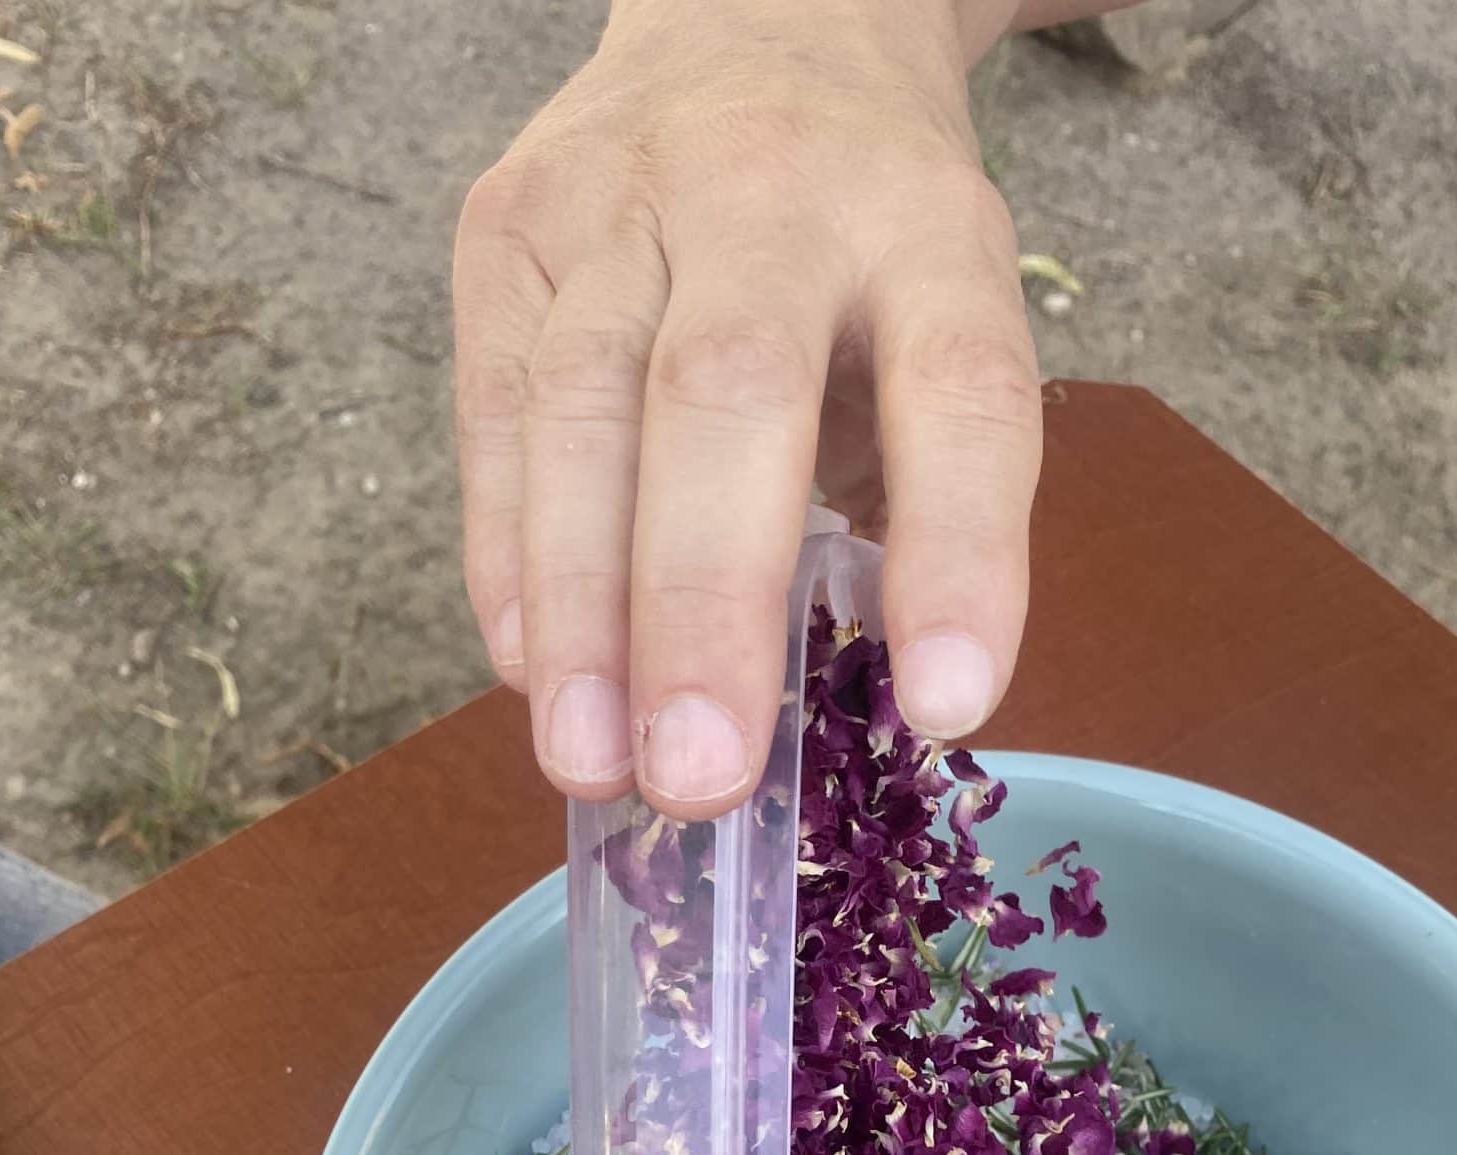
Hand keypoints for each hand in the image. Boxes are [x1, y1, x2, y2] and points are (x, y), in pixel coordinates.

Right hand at [453, 0, 1041, 815]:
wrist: (757, 13)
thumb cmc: (861, 242)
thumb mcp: (940, 323)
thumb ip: (916, 488)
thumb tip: (871, 708)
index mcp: (926, 228)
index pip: (960, 388)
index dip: (958, 550)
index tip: (949, 702)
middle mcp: (771, 195)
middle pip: (727, 398)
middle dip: (705, 605)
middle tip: (697, 776)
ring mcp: (619, 199)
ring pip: (583, 409)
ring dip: (582, 611)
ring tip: (592, 763)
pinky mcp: (505, 226)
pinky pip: (497, 412)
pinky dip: (510, 555)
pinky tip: (527, 670)